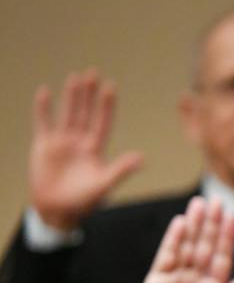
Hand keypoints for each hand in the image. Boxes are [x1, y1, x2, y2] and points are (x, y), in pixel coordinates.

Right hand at [29, 70, 143, 230]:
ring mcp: (62, 142)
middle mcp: (80, 142)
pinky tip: (45, 92)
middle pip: (85, 112)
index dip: (106, 106)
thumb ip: (121, 170)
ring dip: (71, 96)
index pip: (103, 122)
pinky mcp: (44, 145)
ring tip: (75, 77)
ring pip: (67, 113)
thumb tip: (142, 158)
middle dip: (89, 94)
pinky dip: (43, 108)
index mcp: (95, 150)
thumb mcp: (104, 184)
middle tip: (93, 72)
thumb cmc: (84, 200)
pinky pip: (43, 122)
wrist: (58, 209)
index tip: (111, 87)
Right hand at [132, 197, 233, 282]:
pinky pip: (168, 256)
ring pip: (187, 246)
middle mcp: (197, 279)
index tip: (232, 217)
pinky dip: (174, 240)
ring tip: (198, 204)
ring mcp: (177, 278)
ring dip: (193, 225)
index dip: (227, 238)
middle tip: (215, 201)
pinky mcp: (158, 280)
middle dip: (211, 224)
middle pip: (205, 246)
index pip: (222, 257)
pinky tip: (181, 223)